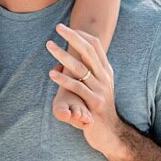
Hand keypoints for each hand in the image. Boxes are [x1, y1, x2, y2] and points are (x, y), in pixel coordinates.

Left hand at [46, 24, 123, 155]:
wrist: (111, 133)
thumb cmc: (98, 106)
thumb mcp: (99, 85)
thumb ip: (92, 70)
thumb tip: (78, 53)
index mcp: (106, 70)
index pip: (95, 45)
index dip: (81, 35)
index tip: (65, 28)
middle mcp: (105, 77)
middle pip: (88, 51)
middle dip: (72, 37)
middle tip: (57, 27)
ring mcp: (101, 90)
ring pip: (80, 68)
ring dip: (63, 55)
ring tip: (49, 45)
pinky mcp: (94, 103)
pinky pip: (77, 88)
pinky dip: (64, 79)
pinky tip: (52, 73)